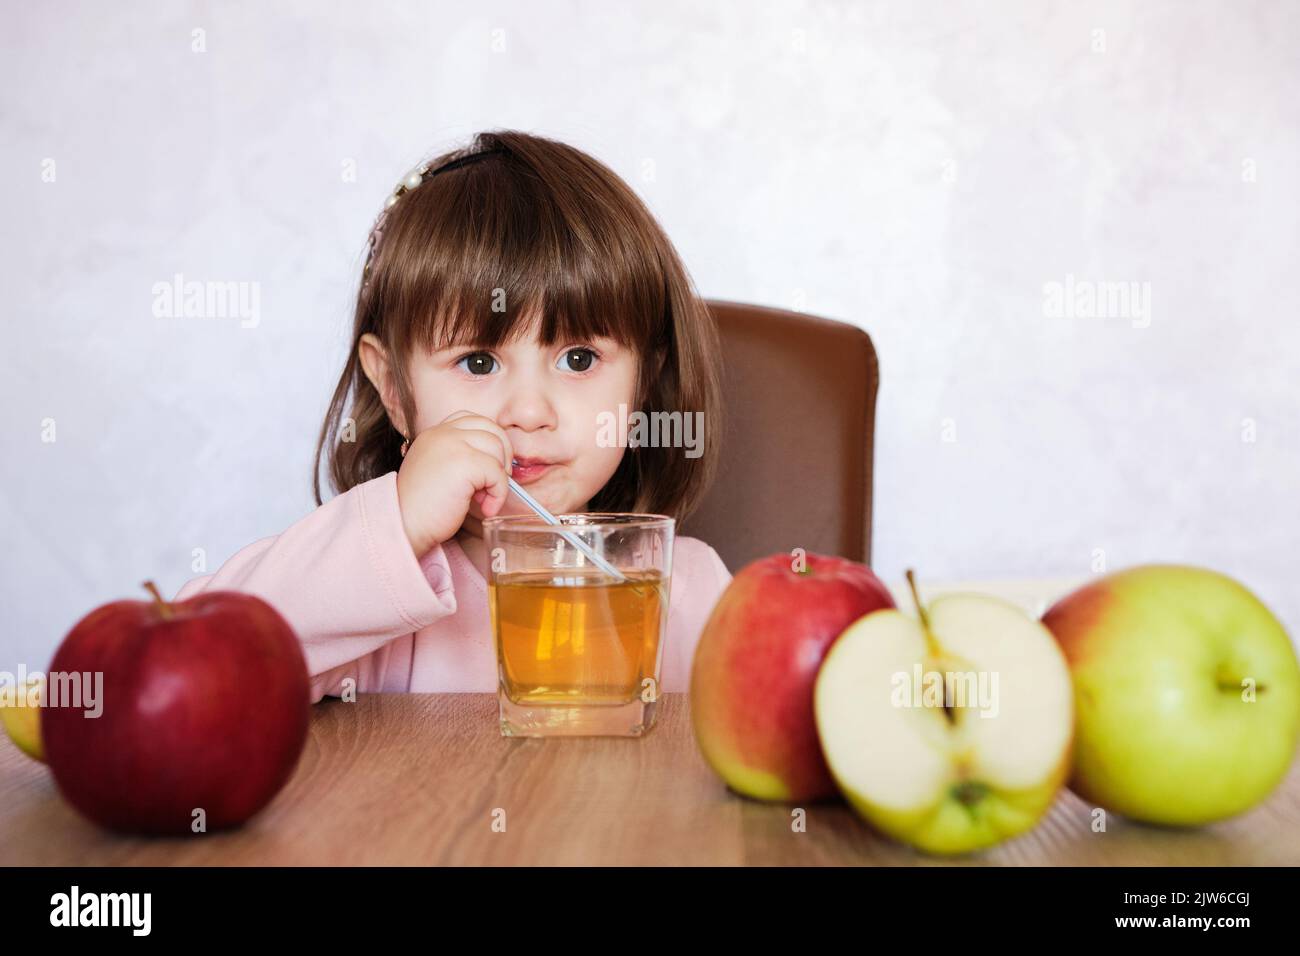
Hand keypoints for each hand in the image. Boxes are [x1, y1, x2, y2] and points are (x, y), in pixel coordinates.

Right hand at [395, 410, 513, 558]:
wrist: (403, 525)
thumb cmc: (421, 508)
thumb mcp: (437, 471)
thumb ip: (458, 458)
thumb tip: (495, 462)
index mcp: (434, 433)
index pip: (473, 420)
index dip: (489, 441)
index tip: (488, 468)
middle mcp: (443, 433)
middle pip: (491, 429)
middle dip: (501, 455)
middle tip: (493, 483)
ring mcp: (453, 445)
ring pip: (497, 448)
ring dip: (499, 477)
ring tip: (484, 499)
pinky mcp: (465, 463)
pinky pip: (497, 473)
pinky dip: (499, 494)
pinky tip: (486, 509)